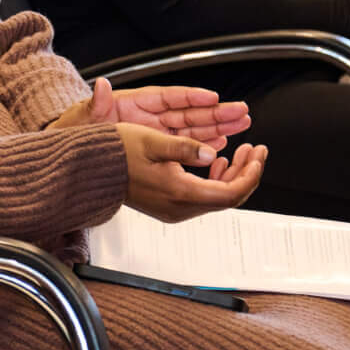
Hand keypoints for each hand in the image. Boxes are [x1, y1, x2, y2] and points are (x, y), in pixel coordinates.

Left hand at [53, 77, 250, 150]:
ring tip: (242, 124)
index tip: (212, 97)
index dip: (191, 96)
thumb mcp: (84, 117)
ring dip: (218, 127)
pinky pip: (186, 144)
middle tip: (242, 111)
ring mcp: (156, 132)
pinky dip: (204, 144)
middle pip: (189, 112)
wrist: (71, 150)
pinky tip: (222, 144)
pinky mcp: (158, 146)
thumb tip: (101, 86)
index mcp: (135, 103)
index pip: (169, 97)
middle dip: (217, 112)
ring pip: (194, 128)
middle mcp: (150, 116)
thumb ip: (96, 104)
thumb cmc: (77, 129)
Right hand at [120, 128, 267, 223]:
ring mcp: (174, 209)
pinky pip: (203, 197)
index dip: (250, 174)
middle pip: (228, 197)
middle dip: (247, 172)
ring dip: (234, 175)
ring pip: (218, 197)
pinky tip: (217, 161)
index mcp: (178, 192)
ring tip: (242, 152)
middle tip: (256, 150)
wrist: (91, 170)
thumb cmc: (116, 153)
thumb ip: (184, 147)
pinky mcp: (169, 205)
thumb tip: (210, 153)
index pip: (230, 192)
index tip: (258, 154)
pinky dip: (216, 179)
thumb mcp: (152, 140)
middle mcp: (178, 206)